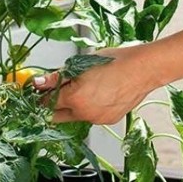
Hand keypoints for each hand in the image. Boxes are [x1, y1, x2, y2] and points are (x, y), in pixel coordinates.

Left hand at [33, 46, 156, 124]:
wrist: (143, 69)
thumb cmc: (115, 61)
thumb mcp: (81, 64)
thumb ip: (58, 77)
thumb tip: (39, 82)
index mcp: (75, 98)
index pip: (47, 103)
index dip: (42, 96)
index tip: (40, 90)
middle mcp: (84, 113)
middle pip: (57, 115)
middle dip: (54, 105)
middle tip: (57, 90)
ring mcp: (97, 119)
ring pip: (76, 116)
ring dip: (73, 106)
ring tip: (85, 87)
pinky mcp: (108, 120)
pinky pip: (91, 116)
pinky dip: (90, 107)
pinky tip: (99, 93)